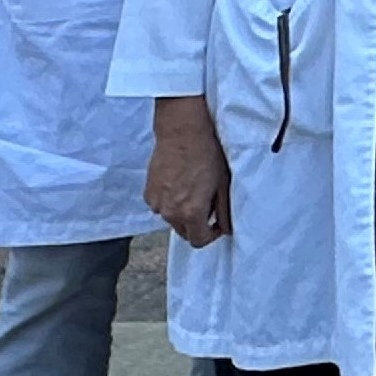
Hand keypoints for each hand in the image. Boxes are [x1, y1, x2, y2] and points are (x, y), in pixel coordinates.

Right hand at [145, 96, 231, 248]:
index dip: (211, 235)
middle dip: (197, 225)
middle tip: (208, 204)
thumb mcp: (223, 185)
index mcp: (190, 212)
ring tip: (193, 191)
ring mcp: (156, 203)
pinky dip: (170, 202)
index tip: (217, 224)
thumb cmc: (207, 156)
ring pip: (172, 219)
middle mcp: (169, 212)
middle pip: (184, 232)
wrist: (182, 133)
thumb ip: (224, 212)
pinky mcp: (148, 192)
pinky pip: (161, 206)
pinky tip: (179, 184)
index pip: (198, 241)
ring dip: (183, 213)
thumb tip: (227, 229)